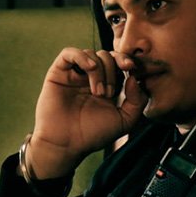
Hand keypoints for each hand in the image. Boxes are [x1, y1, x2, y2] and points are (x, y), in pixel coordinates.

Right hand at [25, 48, 147, 178]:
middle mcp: (91, 77)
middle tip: (108, 93)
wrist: (66, 143)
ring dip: (99, 70)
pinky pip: (69, 53)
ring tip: (97, 92)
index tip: (132, 68)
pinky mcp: (58, 73)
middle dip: (112, 71)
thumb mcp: (124, 121)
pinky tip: (89, 68)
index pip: (119, 63)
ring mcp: (75, 74)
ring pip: (91, 54)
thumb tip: (134, 78)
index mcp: (107, 85)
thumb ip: (137, 101)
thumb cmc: (92, 135)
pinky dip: (81, 56)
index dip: (126, 61)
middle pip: (107, 56)